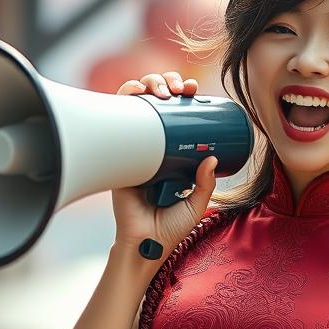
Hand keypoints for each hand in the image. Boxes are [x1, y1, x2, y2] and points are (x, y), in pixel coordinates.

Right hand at [112, 71, 217, 262]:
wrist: (144, 245)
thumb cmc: (168, 228)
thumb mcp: (195, 203)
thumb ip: (205, 184)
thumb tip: (213, 158)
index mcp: (170, 154)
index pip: (176, 116)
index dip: (184, 98)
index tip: (195, 91)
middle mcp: (150, 146)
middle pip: (156, 104)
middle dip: (167, 84)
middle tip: (182, 88)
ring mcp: (133, 148)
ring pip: (136, 105)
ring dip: (148, 85)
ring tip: (163, 90)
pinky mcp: (118, 156)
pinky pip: (115, 121)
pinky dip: (122, 100)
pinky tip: (134, 90)